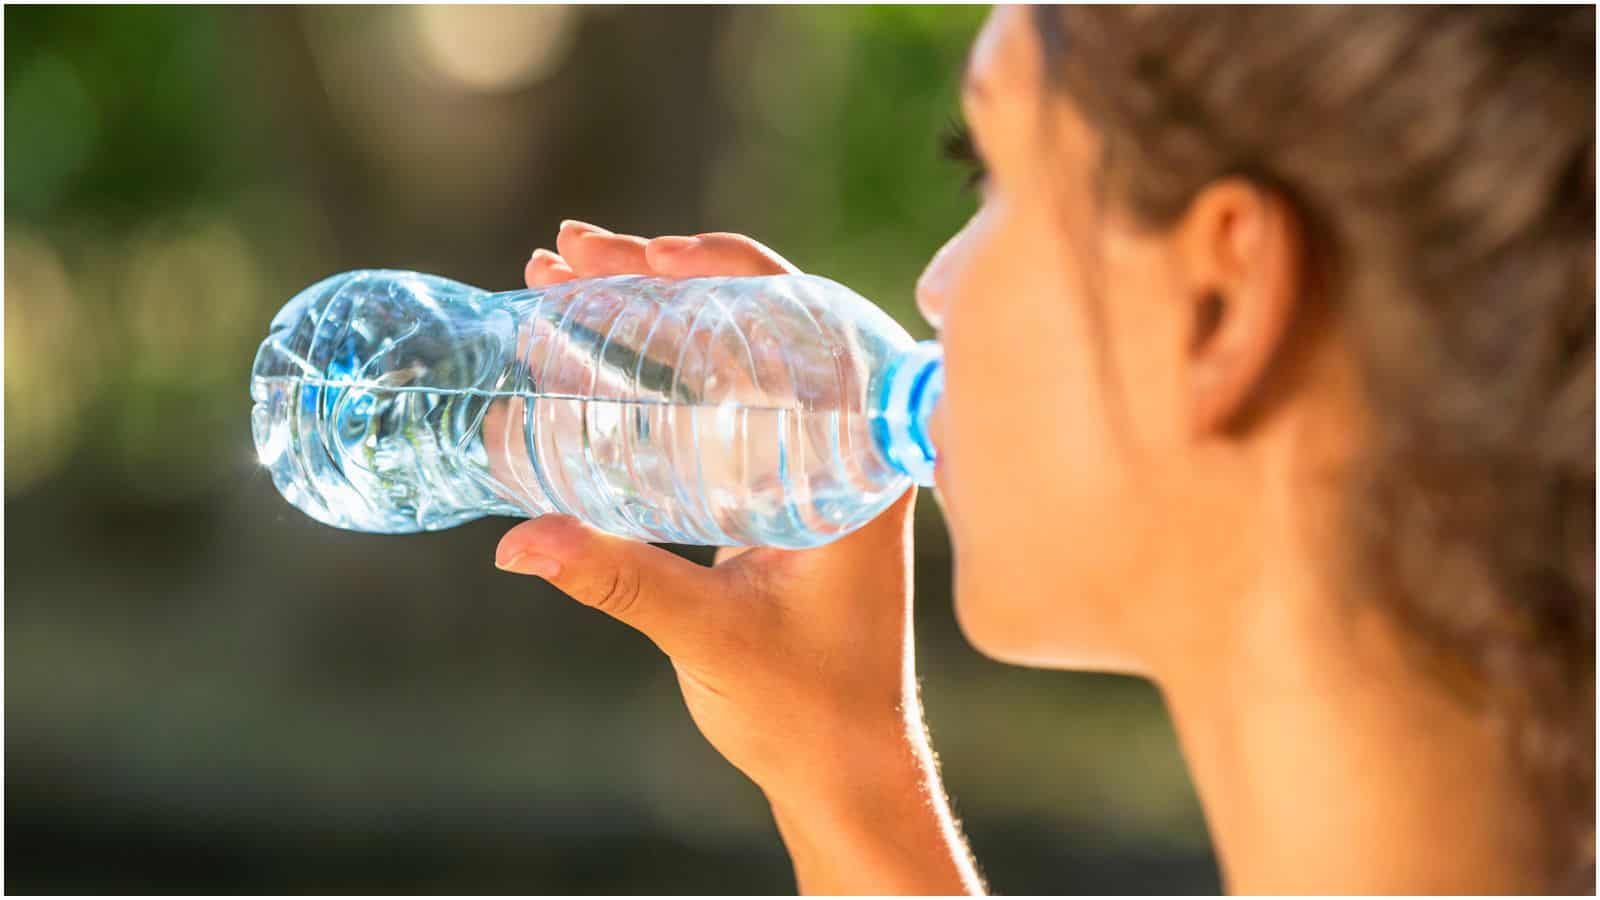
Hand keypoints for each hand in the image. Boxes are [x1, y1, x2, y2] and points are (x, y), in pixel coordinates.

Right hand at [494, 220, 921, 801]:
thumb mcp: (711, 635)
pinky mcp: (767, 489)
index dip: (719, 267)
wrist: (840, 765)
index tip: (639, 255)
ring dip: (641, 319)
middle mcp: (839, 442)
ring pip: (721, 359)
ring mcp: (802, 461)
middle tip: (563, 255)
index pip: (800, 318)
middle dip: (653, 279)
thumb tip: (517, 543)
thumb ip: (620, 581)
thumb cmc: (809, 706)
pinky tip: (579, 359)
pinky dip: (645, 377)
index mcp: (859, 456)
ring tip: (553, 285)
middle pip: (749, 322)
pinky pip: (708, 407)